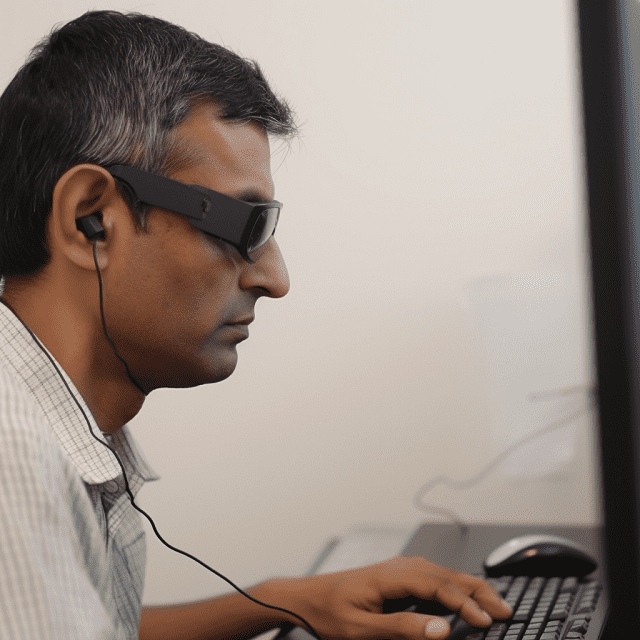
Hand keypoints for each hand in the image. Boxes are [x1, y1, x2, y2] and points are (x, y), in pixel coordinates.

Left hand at [280, 555, 512, 639]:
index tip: (487, 620)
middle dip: (477, 590)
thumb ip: (403, 628)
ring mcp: (397, 569)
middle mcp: (398, 567)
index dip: (465, 603)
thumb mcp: (363, 630)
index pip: (439, 586)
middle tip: (505, 608)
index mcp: (391, 576)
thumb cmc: (328, 613)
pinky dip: (452, 584)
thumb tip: (442, 629)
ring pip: (441, 573)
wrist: (304, 598)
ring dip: (468, 586)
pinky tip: (461, 592)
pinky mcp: (395, 576)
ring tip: (492, 601)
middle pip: (446, 575)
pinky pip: (431, 575)